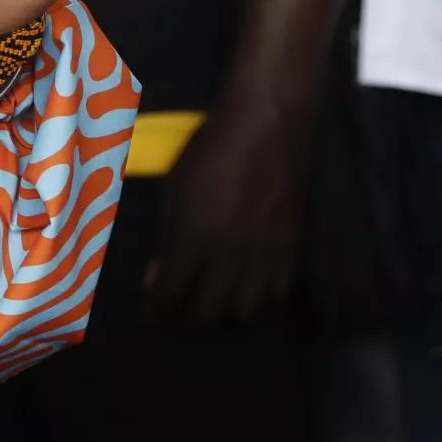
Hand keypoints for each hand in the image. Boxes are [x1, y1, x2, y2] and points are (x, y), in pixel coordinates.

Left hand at [143, 101, 308, 323]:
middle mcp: (230, 253)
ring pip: (245, 309)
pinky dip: (260, 294)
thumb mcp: (175, 188)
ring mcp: (265, 253)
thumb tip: (158, 274)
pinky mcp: (292, 246)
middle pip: (209, 312)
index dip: (156, 309)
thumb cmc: (210, 149)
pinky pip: (277, 291)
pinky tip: (249, 282)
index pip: (171, 293)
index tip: (149, 312)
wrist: (267, 126)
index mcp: (194, 236)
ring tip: (215, 295)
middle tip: (181, 304)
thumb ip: (169, 235)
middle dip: (188, 314)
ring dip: (226, 307)